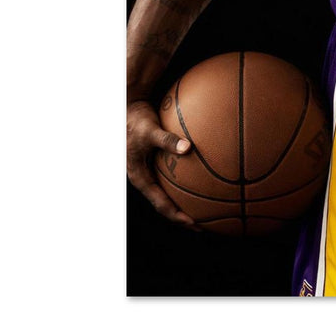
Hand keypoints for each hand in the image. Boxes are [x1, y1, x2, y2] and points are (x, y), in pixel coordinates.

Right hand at [126, 99, 199, 229]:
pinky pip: (172, 179)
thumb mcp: (150, 131)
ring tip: (206, 210)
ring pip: (169, 194)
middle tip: (205, 224)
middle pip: (165, 205)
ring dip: (185, 203)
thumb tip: (188, 148)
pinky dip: (186, 184)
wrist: (129, 110)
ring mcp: (150, 173)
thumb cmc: (136, 121)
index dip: (178, 216)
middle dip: (183, 216)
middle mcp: (146, 180)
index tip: (195, 223)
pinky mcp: (156, 164)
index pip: (161, 205)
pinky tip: (202, 182)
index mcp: (141, 179)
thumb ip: (167, 141)